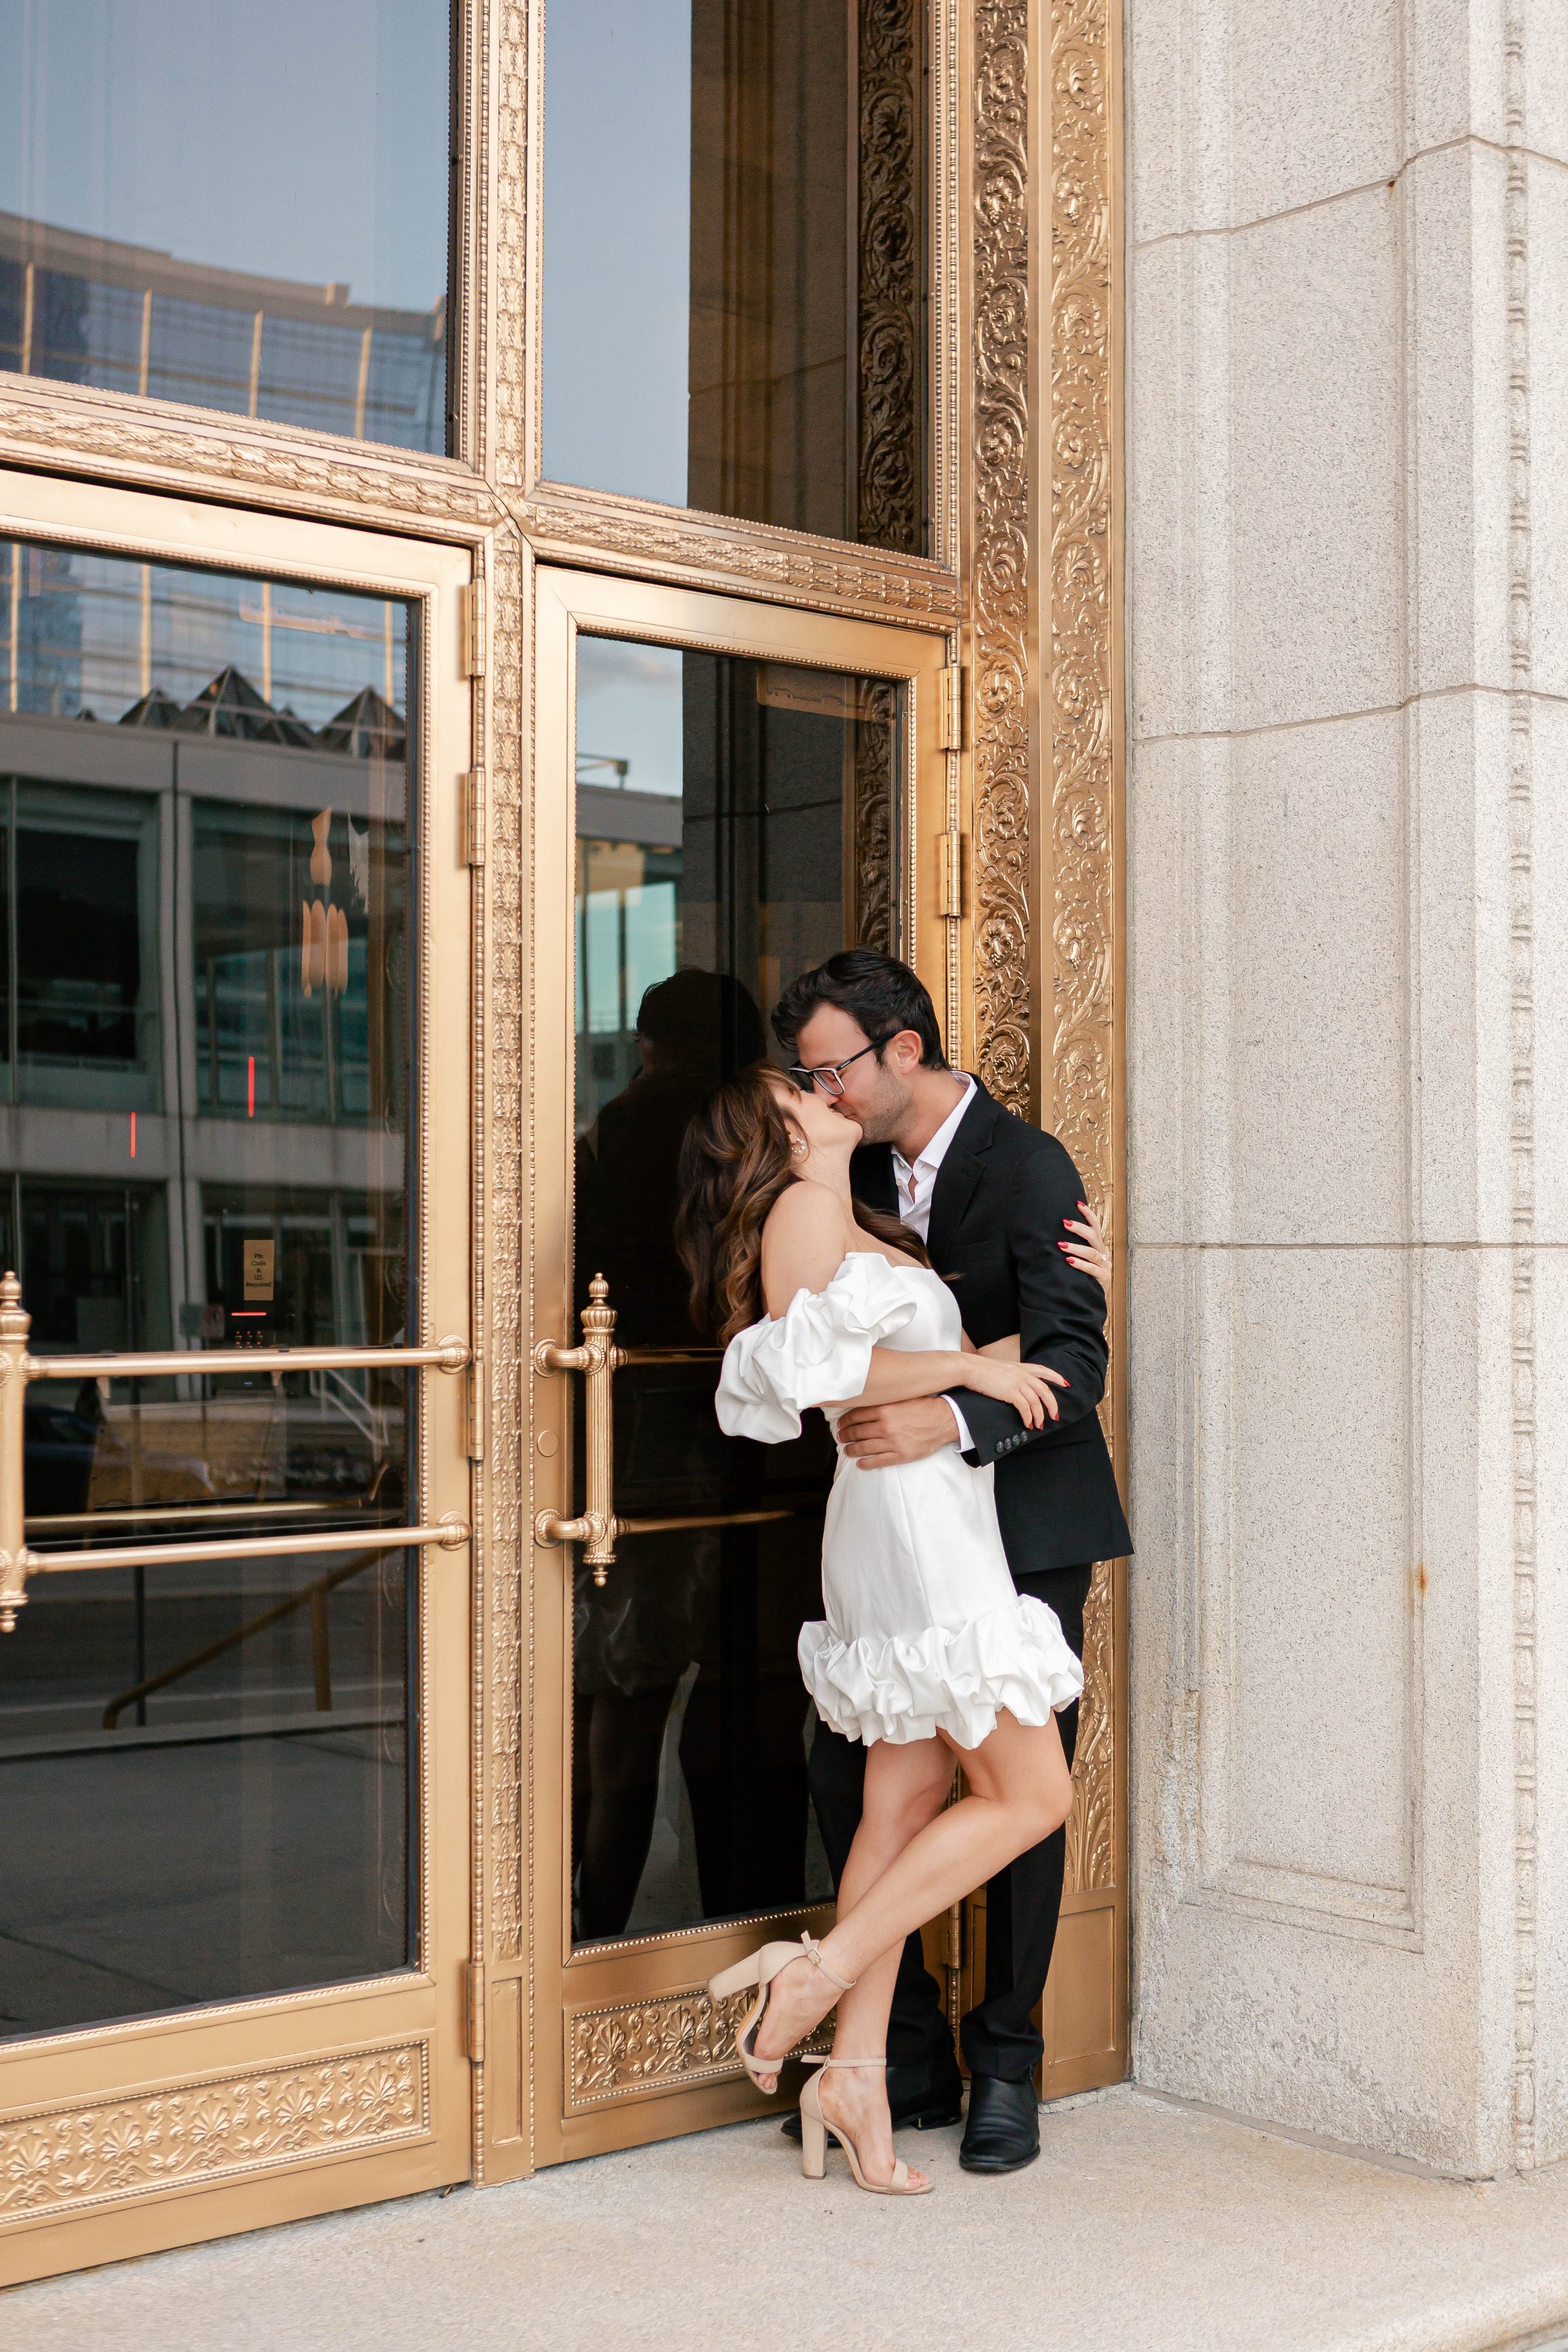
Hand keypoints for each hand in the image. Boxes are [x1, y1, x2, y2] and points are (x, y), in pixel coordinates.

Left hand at [836, 1395, 963, 1468]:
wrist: (944, 1420)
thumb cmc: (924, 1407)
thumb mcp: (902, 1397)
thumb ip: (884, 1401)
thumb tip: (865, 1402)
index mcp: (885, 1409)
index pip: (856, 1415)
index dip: (845, 1420)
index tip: (841, 1423)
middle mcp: (885, 1426)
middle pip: (857, 1432)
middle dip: (846, 1435)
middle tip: (841, 1436)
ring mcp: (892, 1442)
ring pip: (863, 1447)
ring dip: (851, 1449)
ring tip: (846, 1450)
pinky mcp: (900, 1455)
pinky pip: (877, 1461)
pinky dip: (866, 1463)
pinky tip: (860, 1463)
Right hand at [960, 1354, 1066, 1426]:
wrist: (970, 1368)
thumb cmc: (981, 1369)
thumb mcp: (1001, 1368)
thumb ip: (1011, 1374)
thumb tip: (1014, 1383)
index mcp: (1020, 1367)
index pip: (1043, 1370)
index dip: (1056, 1377)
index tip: (1065, 1383)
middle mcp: (1022, 1374)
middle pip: (1044, 1390)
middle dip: (1052, 1404)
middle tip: (1055, 1415)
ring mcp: (1017, 1382)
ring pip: (1036, 1401)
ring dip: (1039, 1415)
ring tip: (1039, 1425)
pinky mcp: (1010, 1392)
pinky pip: (1025, 1408)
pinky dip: (1029, 1417)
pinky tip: (1028, 1423)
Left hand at [1060, 1198, 1109, 1294]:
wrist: (1092, 1301)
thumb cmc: (1083, 1277)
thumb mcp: (1080, 1260)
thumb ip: (1074, 1248)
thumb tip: (1054, 1234)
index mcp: (1098, 1247)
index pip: (1095, 1227)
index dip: (1088, 1214)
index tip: (1078, 1203)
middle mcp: (1103, 1254)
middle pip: (1094, 1236)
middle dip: (1079, 1228)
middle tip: (1064, 1222)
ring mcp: (1104, 1266)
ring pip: (1092, 1253)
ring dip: (1076, 1247)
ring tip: (1061, 1245)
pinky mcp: (1103, 1279)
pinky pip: (1092, 1270)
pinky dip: (1080, 1264)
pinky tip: (1069, 1261)